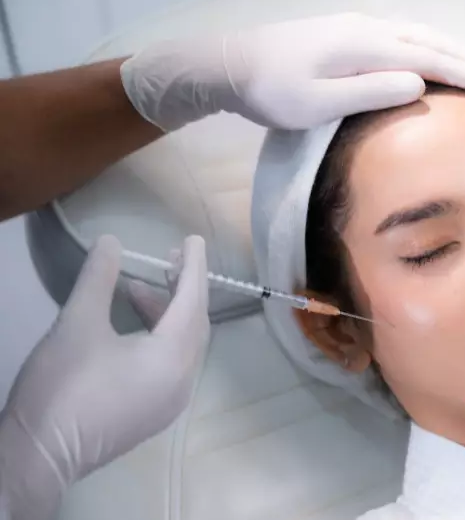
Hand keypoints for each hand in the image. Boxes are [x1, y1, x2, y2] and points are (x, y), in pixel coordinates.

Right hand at [0, 235, 208, 519]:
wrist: (39, 455)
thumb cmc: (62, 386)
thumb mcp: (77, 323)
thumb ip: (99, 278)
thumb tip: (111, 242)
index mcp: (173, 358)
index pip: (194, 301)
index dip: (193, 267)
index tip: (193, 239)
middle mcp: (184, 380)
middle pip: (195, 323)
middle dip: (183, 288)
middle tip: (167, 259)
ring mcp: (171, 401)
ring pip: (183, 345)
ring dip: (167, 313)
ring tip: (135, 289)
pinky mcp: (154, 413)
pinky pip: (172, 365)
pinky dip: (161, 339)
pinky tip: (132, 325)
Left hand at [120, 12, 464, 130]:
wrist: (229, 62)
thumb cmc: (271, 91)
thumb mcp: (317, 102)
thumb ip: (369, 93)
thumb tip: (419, 83)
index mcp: (366, 46)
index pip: (431, 58)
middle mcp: (369, 29)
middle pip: (433, 40)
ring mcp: (358, 26)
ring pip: (420, 33)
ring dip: (455, 49)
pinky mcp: (348, 32)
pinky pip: (404, 34)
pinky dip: (432, 45)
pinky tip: (436, 56)